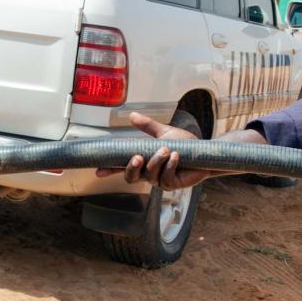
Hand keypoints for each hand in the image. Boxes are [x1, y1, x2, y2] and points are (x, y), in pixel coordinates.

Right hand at [95, 112, 212, 189]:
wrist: (203, 151)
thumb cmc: (183, 144)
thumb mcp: (163, 132)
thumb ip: (147, 126)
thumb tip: (131, 115)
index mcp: (144, 162)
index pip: (123, 167)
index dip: (110, 170)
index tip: (98, 170)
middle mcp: (149, 174)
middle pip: (131, 177)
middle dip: (131, 168)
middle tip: (137, 156)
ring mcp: (160, 181)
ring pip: (150, 175)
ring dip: (156, 161)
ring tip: (166, 149)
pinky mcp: (173, 184)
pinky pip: (166, 178)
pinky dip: (170, 165)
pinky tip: (176, 156)